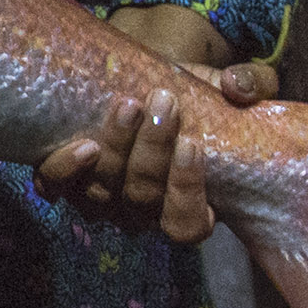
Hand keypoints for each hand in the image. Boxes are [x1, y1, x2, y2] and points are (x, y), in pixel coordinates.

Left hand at [33, 5, 272, 244]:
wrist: (144, 81)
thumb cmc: (196, 96)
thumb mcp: (232, 88)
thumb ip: (252, 85)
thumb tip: (238, 87)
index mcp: (187, 205)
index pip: (187, 226)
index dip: (187, 192)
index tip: (192, 144)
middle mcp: (140, 211)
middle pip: (142, 200)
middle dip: (153, 151)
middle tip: (163, 102)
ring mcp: (100, 199)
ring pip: (102, 194)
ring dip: (116, 150)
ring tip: (128, 106)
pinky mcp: (63, 178)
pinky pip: (54, 186)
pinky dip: (64, 169)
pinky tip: (82, 144)